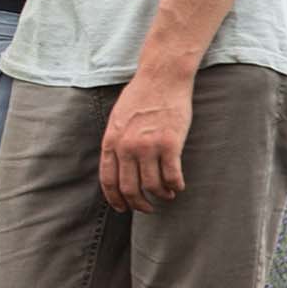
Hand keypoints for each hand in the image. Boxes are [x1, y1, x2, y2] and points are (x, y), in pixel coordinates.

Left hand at [99, 71, 191, 210]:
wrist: (161, 79)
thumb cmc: (140, 98)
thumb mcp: (117, 120)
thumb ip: (116, 143)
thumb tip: (118, 168)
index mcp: (111, 142)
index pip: (108, 180)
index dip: (115, 199)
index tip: (123, 208)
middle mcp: (126, 147)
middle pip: (130, 188)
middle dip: (138, 204)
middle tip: (147, 208)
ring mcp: (148, 146)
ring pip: (152, 186)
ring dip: (161, 195)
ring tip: (167, 195)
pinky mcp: (170, 144)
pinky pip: (172, 176)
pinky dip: (175, 186)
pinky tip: (178, 186)